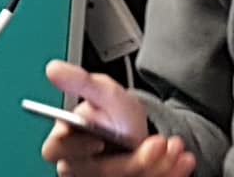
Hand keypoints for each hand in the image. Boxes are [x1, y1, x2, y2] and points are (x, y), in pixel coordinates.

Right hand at [41, 59, 195, 175]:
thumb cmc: (116, 112)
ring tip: (175, 149)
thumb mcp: (105, 92)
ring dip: (155, 169)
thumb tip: (52, 68)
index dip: (77, 148)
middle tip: (159, 144)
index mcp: (66, 140)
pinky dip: (166, 175)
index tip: (99, 141)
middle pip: (95, 173)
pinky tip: (181, 164)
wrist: (141, 129)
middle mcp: (78, 166)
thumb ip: (81, 82)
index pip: (55, 150)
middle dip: (132, 161)